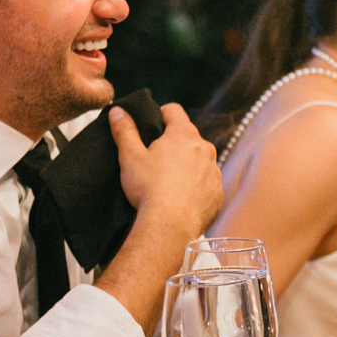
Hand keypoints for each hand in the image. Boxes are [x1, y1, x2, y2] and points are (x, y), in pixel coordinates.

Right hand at [110, 102, 222, 237]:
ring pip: (200, 160)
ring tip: (169, 181)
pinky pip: (207, 183)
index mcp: (183, 135)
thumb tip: (118, 111)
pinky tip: (181, 198)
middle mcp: (204, 149)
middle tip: (155, 158)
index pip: (174, 111)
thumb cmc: (149, 190)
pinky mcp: (218, 193)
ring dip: (188, 165)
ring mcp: (214, 171)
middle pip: (188, 136)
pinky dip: (197, 187)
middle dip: (174, 143)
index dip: (160, 114)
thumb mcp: (130, 156)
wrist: (170, 226)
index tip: (152, 125)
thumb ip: (125, 130)